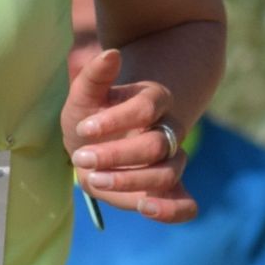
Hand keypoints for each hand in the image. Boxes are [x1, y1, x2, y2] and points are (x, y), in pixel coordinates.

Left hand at [63, 49, 196, 222]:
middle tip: (80, 157)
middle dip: (117, 154)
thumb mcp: (84, 94)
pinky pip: (185, 203)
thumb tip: (111, 54)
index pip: (145, 109)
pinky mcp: (168, 190)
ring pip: (168, 173)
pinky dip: (172, 211)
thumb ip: (95, 75)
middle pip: (156, 145)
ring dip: (132, 181)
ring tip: (95, 180)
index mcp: (153, 101)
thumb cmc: (91, 114)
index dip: (117, 119)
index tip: (84, 127)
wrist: (95, 140)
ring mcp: (170, 162)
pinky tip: (145, 209)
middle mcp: (168, 131)